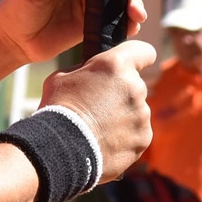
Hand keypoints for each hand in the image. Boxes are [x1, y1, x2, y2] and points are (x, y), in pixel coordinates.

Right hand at [38, 39, 154, 182]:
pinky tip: (103, 142)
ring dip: (121, 116)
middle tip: (97, 105)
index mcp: (115, 65)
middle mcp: (135, 87)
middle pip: (134, 85)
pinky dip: (124, 137)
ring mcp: (142, 115)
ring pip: (135, 110)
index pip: (144, 51)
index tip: (132, 64)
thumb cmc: (58, 109)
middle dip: (120, 92)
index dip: (138, 57)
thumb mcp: (62, 77)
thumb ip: (86, 70)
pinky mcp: (143, 138)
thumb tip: (94, 73)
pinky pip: (136, 133)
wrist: (61, 149)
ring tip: (96, 128)